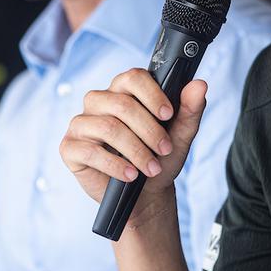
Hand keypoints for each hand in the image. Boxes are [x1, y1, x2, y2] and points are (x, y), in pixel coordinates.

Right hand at [60, 69, 206, 219]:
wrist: (146, 193)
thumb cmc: (161, 156)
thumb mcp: (181, 134)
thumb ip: (190, 108)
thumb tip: (199, 84)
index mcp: (124, 90)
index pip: (133, 77)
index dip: (152, 94)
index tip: (168, 115)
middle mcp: (100, 101)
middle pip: (122, 104)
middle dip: (149, 130)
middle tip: (165, 150)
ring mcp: (82, 123)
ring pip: (108, 127)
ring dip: (135, 150)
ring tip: (152, 168)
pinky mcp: (70, 148)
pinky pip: (90, 151)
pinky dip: (115, 165)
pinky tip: (131, 175)